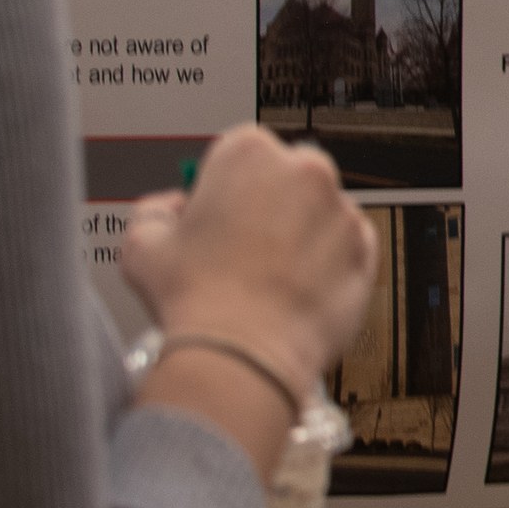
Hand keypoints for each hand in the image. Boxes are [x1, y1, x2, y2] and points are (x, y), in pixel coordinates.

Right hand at [122, 126, 377, 390]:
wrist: (241, 355)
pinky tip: (294, 290)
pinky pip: (346, 245)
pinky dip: (327, 262)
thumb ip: (155, 211)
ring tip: (264, 278)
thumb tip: (169, 209)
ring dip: (298, 232)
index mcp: (248, 154)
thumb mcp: (143, 246)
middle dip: (266, 203)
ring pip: (318, 211)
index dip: (221, 186)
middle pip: (285, 175)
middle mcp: (304, 170)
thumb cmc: (194, 299)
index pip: (238, 152)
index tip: (214, 212)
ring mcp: (341, 208)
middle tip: (239, 247)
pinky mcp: (366, 248)